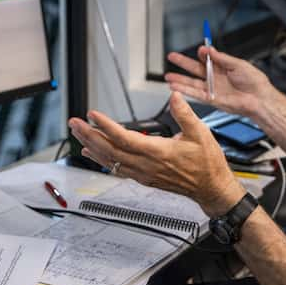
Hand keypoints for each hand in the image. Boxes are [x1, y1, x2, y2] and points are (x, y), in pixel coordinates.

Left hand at [68, 92, 245, 216]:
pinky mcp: (144, 178)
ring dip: (91, 146)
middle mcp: (146, 165)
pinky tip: (93, 153)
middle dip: (89, 135)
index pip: (124, 138)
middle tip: (74, 123)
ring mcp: (143, 173)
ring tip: (78, 134)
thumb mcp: (201, 133)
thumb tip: (173, 96)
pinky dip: (102, 159)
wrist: (211, 189)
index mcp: (158, 152)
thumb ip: (184, 113)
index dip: (105, 126)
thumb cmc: (207, 164)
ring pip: (110, 161)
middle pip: (110, 150)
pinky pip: (117, 169)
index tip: (93, 114)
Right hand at [165, 46, 274, 117]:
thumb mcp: (237, 64)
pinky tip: (176, 87)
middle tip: (171, 57)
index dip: (203, 53)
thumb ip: (221, 58)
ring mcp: (213, 89)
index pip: (207, 58)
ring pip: (192, 83)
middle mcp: (216, 78)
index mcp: (223, 67)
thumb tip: (209, 50)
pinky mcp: (212, 99)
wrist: (259, 99)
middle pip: (195, 69)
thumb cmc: (254, 82)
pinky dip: (185, 91)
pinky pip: (196, 94)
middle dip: (183, 63)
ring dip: (180, 80)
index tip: (200, 50)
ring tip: (168, 77)